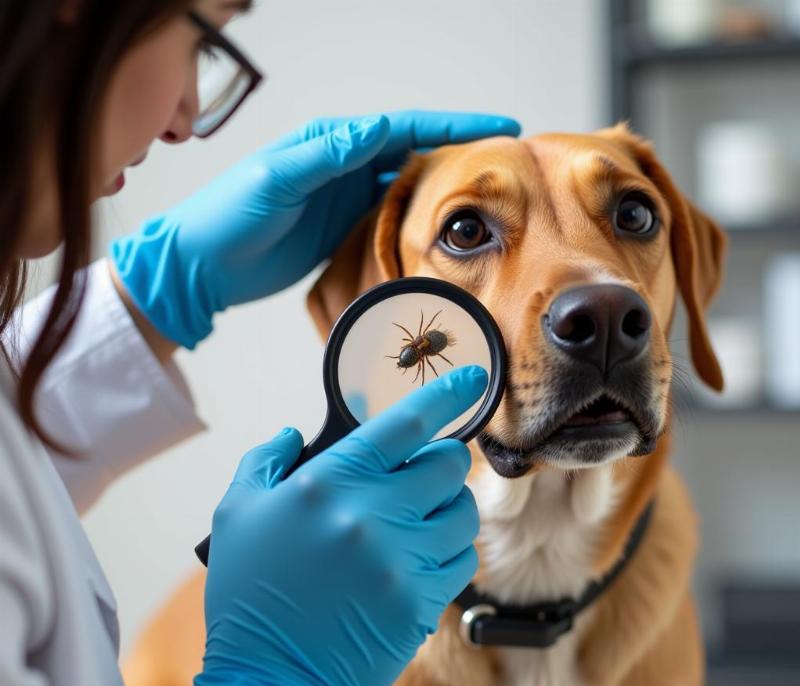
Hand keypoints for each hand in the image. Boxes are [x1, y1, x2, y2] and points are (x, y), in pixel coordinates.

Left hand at [111, 110, 520, 348]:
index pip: (402, 128)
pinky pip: (388, 224)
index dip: (452, 125)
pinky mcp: (341, 231)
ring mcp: (344, 200)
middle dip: (457, 155)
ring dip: (441, 194)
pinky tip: (438, 234)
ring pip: (405, 191)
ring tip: (483, 200)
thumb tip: (377, 128)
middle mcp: (342, 166)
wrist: (203, 266)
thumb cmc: (227, 217)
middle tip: (502, 166)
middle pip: (413, 155)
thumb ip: (325, 155)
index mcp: (330, 144)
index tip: (498, 126)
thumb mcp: (276, 180)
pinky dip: (414, 226)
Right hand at [175, 365, 486, 685]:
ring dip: (448, 507)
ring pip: (463, 512)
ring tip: (421, 518)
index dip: (447, 394)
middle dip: (442, 460)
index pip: (407, 424)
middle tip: (423, 472)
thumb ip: (266, 460)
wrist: (271, 681)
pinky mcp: (422, 603)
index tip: (472, 378)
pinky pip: (462, 559)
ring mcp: (403, 561)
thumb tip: (295, 433)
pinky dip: (449, 550)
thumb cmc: (251, 593)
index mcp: (330, 483)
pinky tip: (420, 557)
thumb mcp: (237, 513)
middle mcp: (374, 515)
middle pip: (449, 464)